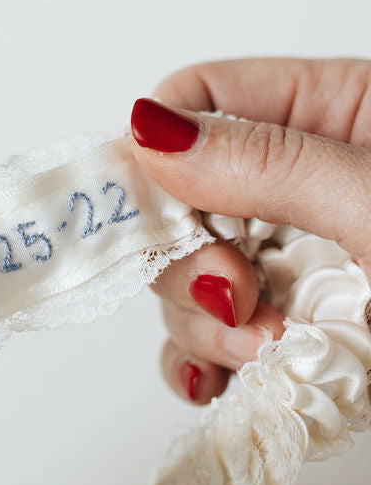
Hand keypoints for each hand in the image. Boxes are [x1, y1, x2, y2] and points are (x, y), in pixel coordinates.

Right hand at [129, 57, 370, 403]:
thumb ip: (272, 165)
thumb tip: (151, 132)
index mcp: (335, 110)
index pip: (196, 100)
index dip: (155, 160)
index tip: (163, 231)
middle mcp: (304, 180)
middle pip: (179, 200)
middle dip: (193, 264)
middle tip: (245, 302)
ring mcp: (297, 258)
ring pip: (193, 278)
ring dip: (211, 328)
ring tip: (275, 353)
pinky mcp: (296, 326)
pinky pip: (215, 339)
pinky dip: (207, 364)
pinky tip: (217, 383)